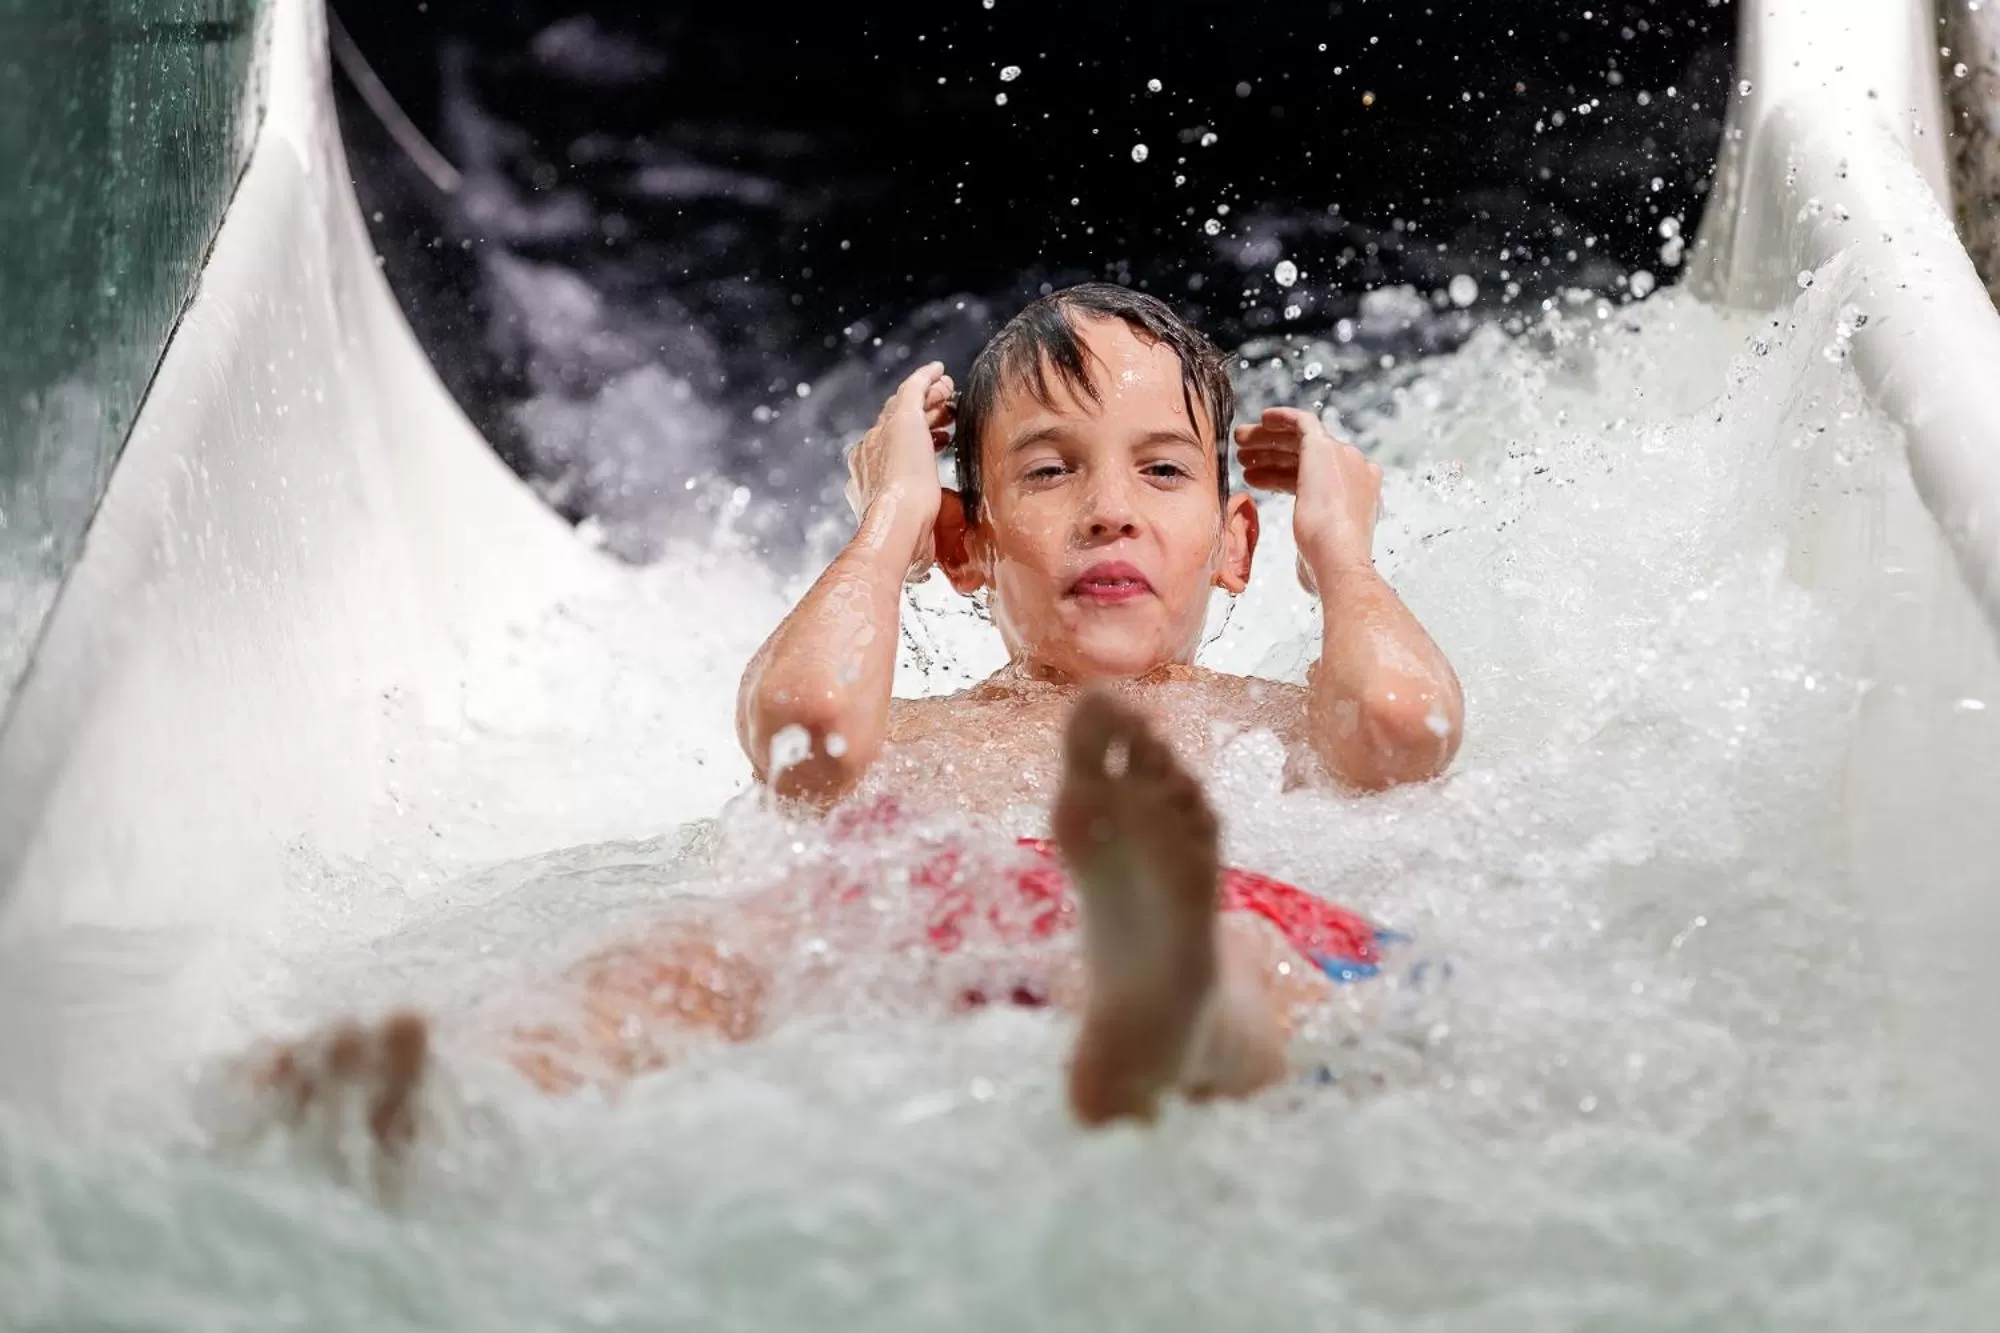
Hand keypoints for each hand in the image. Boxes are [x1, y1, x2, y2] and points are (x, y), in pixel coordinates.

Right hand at [843, 362, 954, 574]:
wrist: (893, 528)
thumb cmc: (900, 546)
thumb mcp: (909, 546)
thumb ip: (914, 550)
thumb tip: (919, 572)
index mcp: (865, 480)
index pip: (888, 452)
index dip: (914, 446)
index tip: (936, 444)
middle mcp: (866, 453)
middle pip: (894, 425)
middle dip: (921, 419)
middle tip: (945, 418)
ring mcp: (881, 434)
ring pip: (905, 405)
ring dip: (927, 398)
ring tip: (947, 392)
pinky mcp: (901, 419)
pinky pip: (914, 388)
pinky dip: (926, 378)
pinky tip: (940, 372)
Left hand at [1234, 407, 1381, 592]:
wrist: (1338, 556)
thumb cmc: (1327, 565)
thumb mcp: (1319, 556)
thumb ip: (1314, 555)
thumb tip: (1308, 579)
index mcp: (1359, 494)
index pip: (1314, 477)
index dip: (1281, 475)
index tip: (1254, 477)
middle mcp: (1356, 470)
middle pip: (1307, 457)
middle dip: (1273, 454)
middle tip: (1243, 456)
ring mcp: (1343, 457)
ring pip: (1301, 440)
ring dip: (1268, 441)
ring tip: (1238, 447)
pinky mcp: (1325, 448)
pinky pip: (1303, 422)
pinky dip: (1283, 418)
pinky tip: (1261, 420)